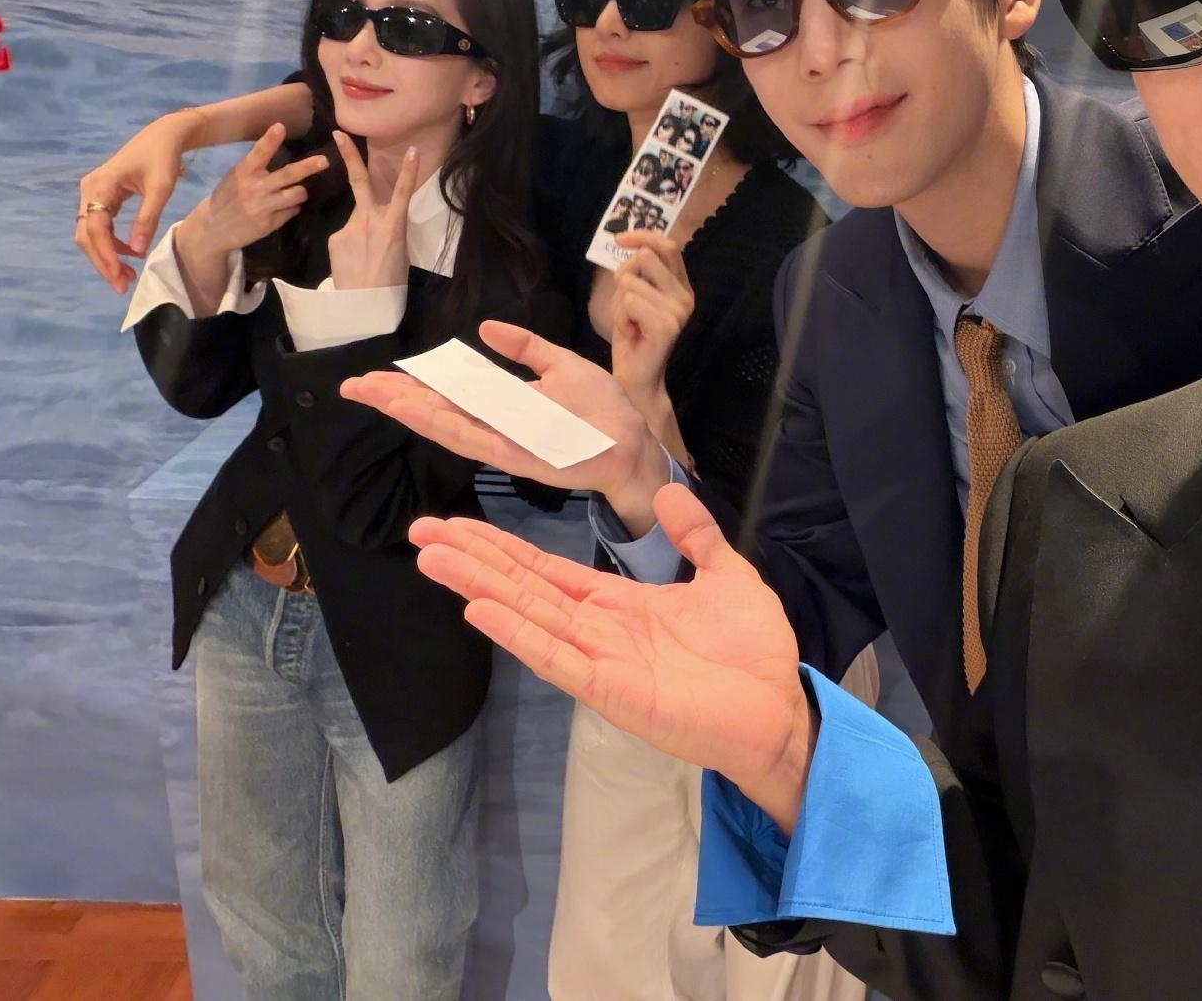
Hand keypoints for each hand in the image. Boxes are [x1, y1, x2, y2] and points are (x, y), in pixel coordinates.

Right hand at [75, 108, 203, 292]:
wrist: (163, 135)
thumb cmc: (163, 158)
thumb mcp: (161, 189)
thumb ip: (147, 218)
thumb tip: (136, 251)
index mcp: (99, 186)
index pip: (95, 229)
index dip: (105, 255)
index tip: (119, 277)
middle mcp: (88, 190)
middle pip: (86, 235)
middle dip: (103, 261)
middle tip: (122, 286)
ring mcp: (92, 193)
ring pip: (90, 233)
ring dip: (105, 255)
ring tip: (127, 276)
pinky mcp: (100, 196)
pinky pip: (99, 226)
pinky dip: (110, 244)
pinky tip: (128, 255)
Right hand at [185, 123, 331, 259]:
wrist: (213, 229)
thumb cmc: (227, 197)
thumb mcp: (235, 177)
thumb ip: (254, 166)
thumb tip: (278, 152)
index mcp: (244, 172)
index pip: (259, 153)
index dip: (270, 139)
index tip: (280, 126)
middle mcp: (254, 188)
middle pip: (287, 174)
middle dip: (308, 167)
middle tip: (325, 161)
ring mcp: (262, 207)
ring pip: (297, 194)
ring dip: (301, 192)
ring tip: (298, 192)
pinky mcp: (269, 224)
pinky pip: (292, 211)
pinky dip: (292, 208)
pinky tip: (285, 209)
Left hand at [327, 132, 413, 290]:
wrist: (365, 305)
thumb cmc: (391, 282)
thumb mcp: (400, 251)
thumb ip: (389, 229)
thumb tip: (380, 220)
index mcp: (393, 226)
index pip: (402, 192)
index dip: (409, 171)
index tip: (412, 149)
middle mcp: (370, 221)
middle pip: (359, 182)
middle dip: (348, 156)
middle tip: (337, 134)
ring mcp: (349, 228)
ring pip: (354, 219)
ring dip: (360, 231)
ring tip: (364, 257)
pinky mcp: (335, 238)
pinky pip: (344, 235)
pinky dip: (349, 245)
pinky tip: (352, 262)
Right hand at [340, 320, 674, 530]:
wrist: (634, 441)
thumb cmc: (603, 408)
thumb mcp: (561, 364)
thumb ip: (525, 347)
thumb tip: (483, 330)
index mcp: (504, 405)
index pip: (449, 391)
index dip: (413, 383)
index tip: (377, 373)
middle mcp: (496, 426)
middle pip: (436, 410)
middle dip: (395, 398)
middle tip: (353, 386)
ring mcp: (504, 443)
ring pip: (446, 425)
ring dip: (410, 410)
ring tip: (375, 395)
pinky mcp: (518, 457)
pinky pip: (476, 440)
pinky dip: (446, 426)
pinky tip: (420, 414)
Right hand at [409, 486, 816, 828]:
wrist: (779, 709)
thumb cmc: (753, 651)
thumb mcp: (726, 576)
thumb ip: (695, 537)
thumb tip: (667, 491)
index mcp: (620, 604)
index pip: (548, 570)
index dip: (503, 547)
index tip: (458, 523)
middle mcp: (598, 630)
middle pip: (524, 587)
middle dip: (474, 559)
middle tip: (421, 532)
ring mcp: (599, 661)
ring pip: (529, 616)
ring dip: (481, 586)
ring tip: (434, 559)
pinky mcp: (610, 691)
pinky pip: (556, 658)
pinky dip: (518, 634)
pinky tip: (480, 610)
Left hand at [609, 231, 694, 406]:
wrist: (635, 377)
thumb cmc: (632, 336)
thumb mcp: (634, 296)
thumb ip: (638, 271)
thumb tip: (629, 242)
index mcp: (681, 287)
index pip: (667, 246)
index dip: (642, 236)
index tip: (619, 239)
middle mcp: (685, 297)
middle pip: (645, 257)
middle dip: (623, 276)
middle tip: (626, 303)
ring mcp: (678, 312)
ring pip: (630, 281)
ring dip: (618, 303)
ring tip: (629, 323)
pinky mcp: (666, 326)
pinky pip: (629, 302)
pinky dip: (620, 317)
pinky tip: (630, 332)